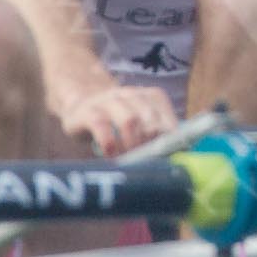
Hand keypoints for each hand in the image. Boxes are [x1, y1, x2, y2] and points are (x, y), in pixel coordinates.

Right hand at [58, 85, 178, 155]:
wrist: (80, 106)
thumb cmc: (115, 123)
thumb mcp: (138, 125)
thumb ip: (155, 137)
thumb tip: (176, 158)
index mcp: (150, 97)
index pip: (167, 119)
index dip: (169, 142)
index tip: (166, 159)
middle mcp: (131, 94)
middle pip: (150, 119)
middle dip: (150, 144)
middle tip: (144, 162)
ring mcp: (109, 100)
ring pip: (129, 120)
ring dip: (131, 144)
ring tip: (127, 160)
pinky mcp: (88, 111)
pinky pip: (101, 125)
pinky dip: (109, 143)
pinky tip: (110, 155)